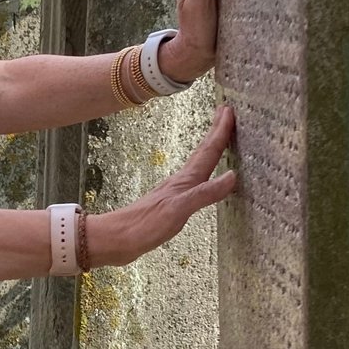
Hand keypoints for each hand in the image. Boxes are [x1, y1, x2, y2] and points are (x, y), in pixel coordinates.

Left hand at [91, 106, 236, 266]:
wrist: (116, 239)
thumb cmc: (144, 225)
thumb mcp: (178, 210)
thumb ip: (205, 194)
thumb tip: (232, 176)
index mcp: (185, 181)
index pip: (208, 152)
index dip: (220, 132)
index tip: (229, 110)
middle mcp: (181, 182)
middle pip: (202, 153)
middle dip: (214, 132)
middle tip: (224, 112)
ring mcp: (174, 193)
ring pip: (198, 166)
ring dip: (209, 150)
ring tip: (217, 141)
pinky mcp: (170, 205)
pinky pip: (194, 183)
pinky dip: (203, 175)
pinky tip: (200, 180)